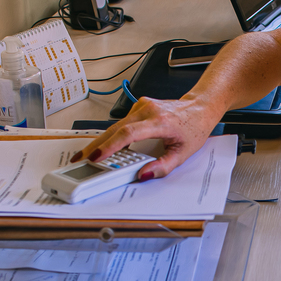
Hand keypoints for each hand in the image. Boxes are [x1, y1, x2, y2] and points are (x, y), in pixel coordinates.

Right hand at [74, 94, 222, 179]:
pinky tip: (105, 146)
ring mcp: (142, 105)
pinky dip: (113, 135)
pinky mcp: (139, 106)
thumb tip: (143, 174)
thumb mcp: (184, 153)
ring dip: (102, 141)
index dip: (110, 146)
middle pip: (115, 129)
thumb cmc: (194, 127)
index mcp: (159, 121)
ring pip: (116, 125)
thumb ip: (163, 166)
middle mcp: (148, 110)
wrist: (200, 107)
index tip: (97, 157)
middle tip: (81, 159)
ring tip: (89, 156)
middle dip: (96, 146)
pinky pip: (122, 122)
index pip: (128, 134)